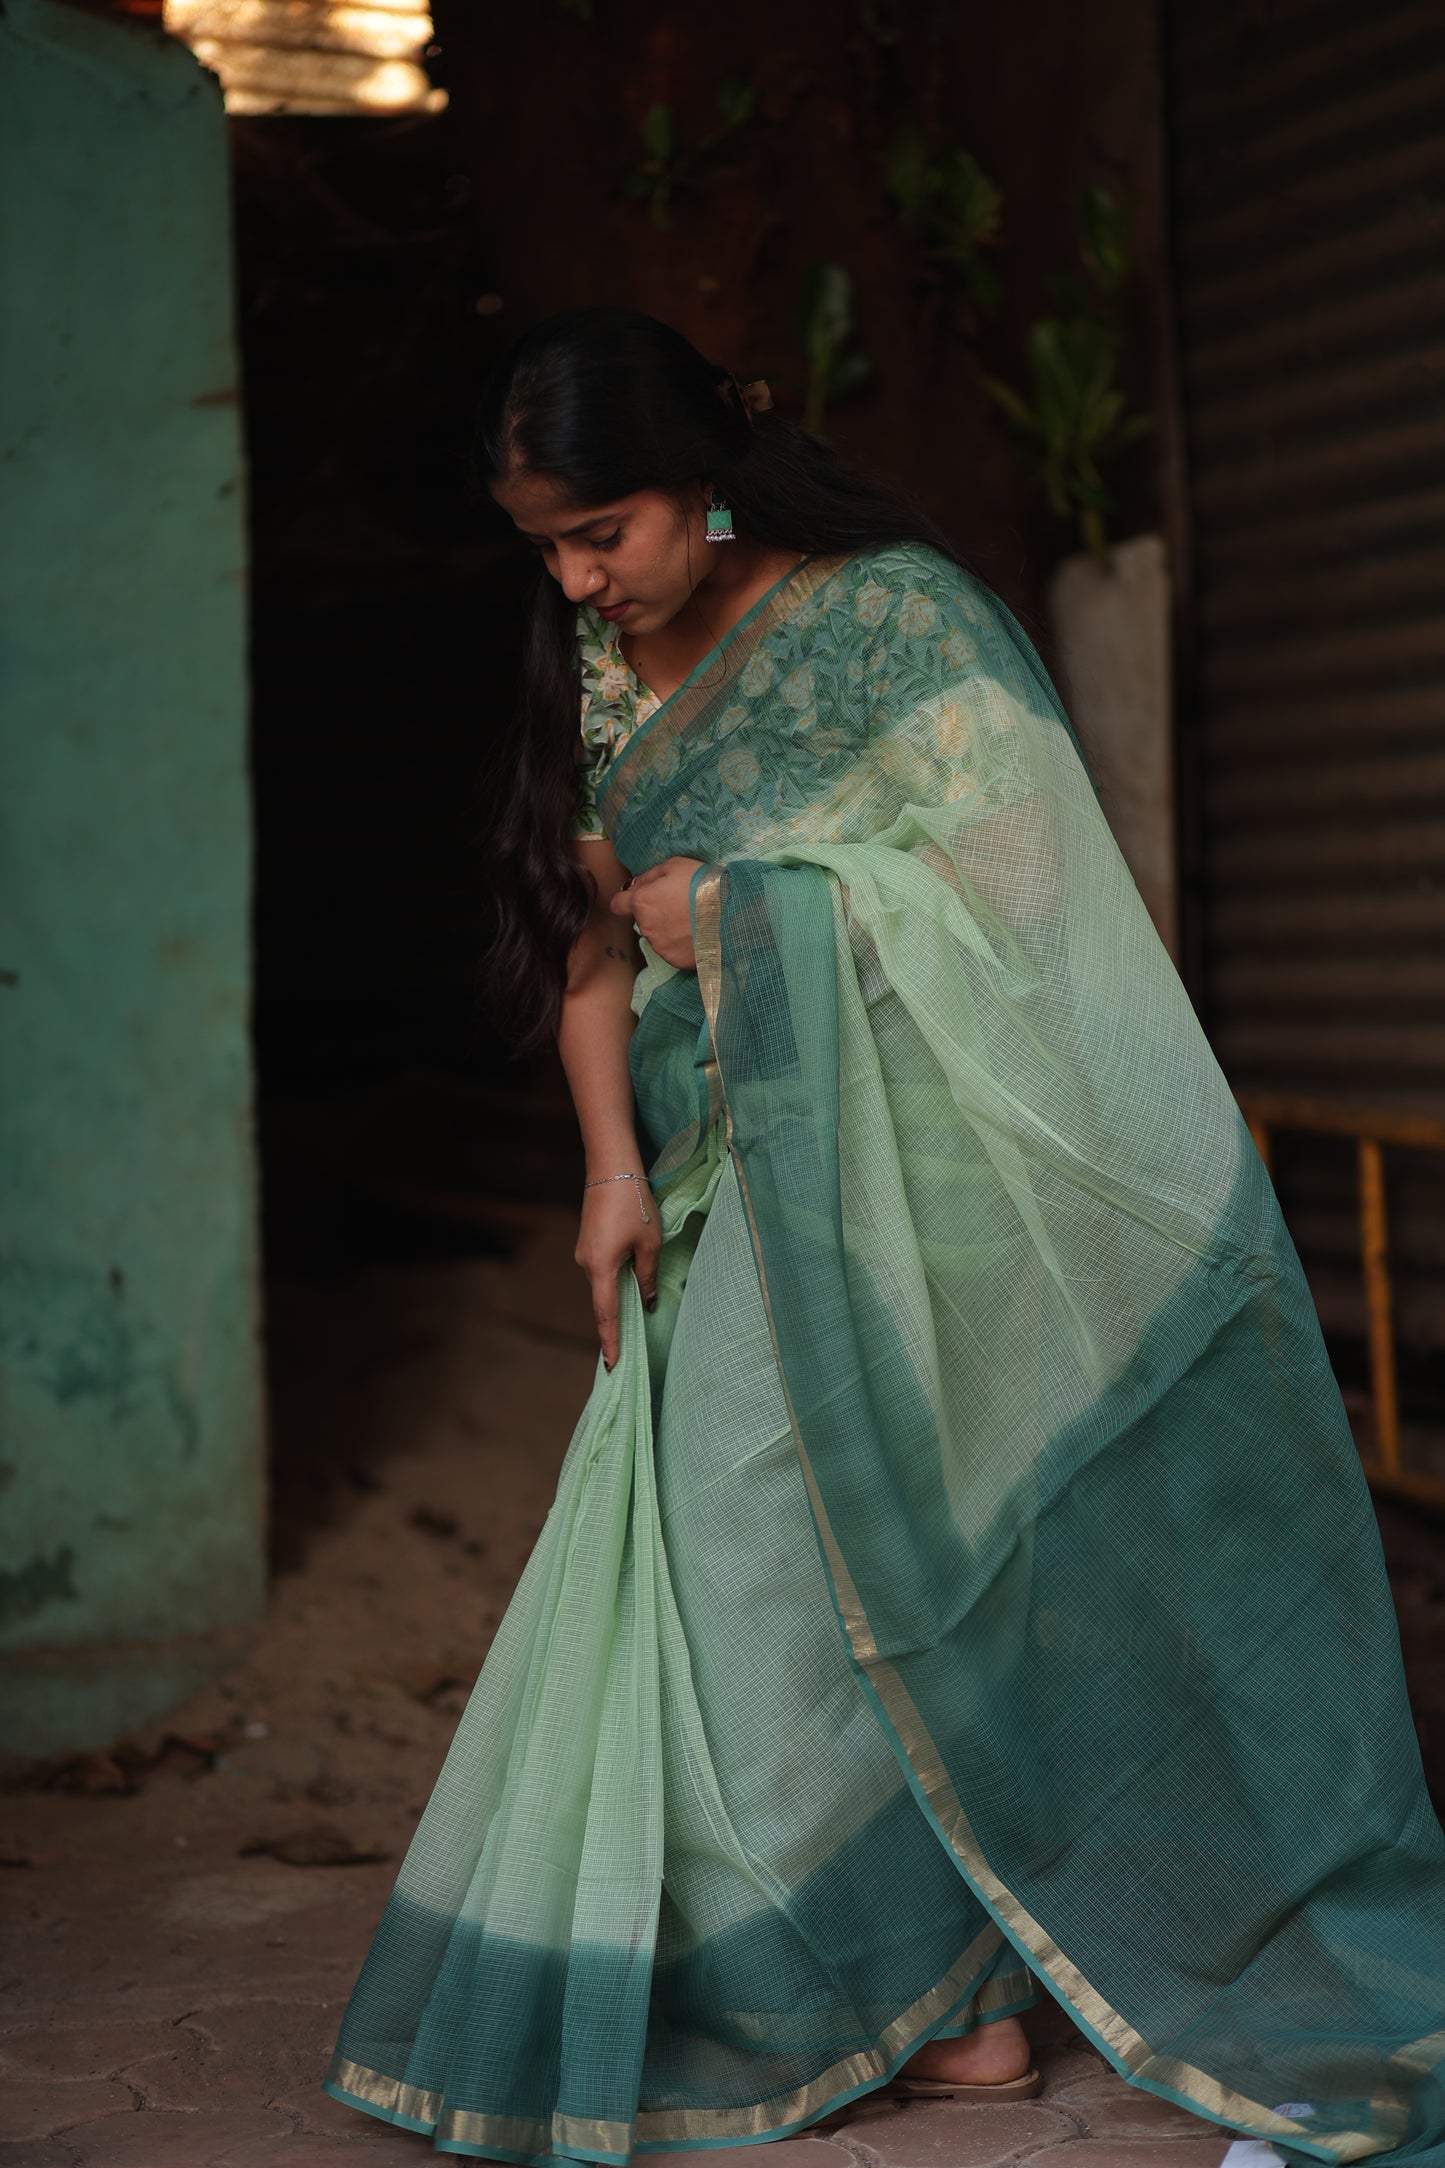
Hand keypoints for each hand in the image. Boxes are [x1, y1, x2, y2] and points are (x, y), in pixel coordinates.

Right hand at [576, 1174, 660, 1370]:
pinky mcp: (588, 1244)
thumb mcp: (650, 1243)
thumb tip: (647, 1303)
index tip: (612, 1365)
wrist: (611, 1169)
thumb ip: (647, 1277)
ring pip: (604, 1284)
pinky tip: (631, 1277)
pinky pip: (602, 1271)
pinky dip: (615, 1280)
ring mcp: (584, 1254)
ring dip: (619, 1295)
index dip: (610, 1340)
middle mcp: (586, 1264)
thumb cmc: (635, 1204)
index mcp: (601, 1267)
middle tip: (628, 1349)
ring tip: (639, 1307)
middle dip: (617, 1322)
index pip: (606, 1314)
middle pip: (603, 1301)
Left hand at [609, 856, 704, 969]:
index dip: (626, 900)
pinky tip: (697, 934)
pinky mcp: (674, 960)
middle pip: (642, 920)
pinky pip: (672, 950)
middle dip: (654, 913)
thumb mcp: (674, 866)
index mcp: (642, 902)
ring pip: (657, 936)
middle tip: (679, 905)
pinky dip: (680, 944)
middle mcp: (645, 927)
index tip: (637, 899)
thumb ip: (649, 876)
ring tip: (692, 920)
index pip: (618, 905)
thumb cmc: (703, 884)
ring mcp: (660, 946)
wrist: (731, 913)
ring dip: (668, 929)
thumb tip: (633, 885)